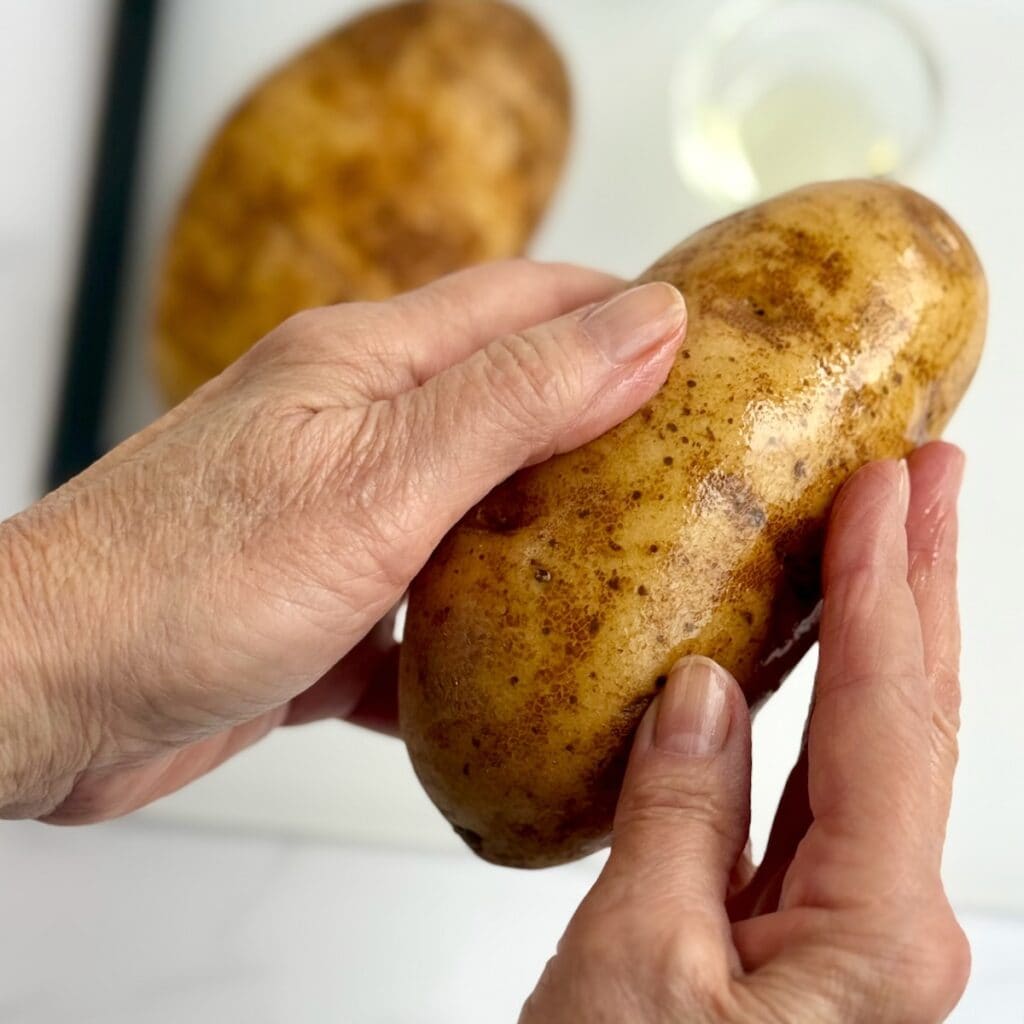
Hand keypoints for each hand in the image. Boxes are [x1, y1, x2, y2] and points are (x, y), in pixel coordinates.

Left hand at [0, 261, 686, 820]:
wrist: (40, 697)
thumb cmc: (181, 581)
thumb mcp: (380, 478)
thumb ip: (515, 399)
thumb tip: (645, 321)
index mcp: (367, 367)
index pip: (527, 301)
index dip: (623, 309)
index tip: (713, 343)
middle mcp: (354, 431)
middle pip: (507, 408)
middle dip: (603, 429)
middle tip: (695, 470)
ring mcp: (339, 520)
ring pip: (474, 516)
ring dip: (547, 540)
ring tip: (637, 574)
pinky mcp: (324, 610)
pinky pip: (427, 615)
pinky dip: (478, 642)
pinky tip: (526, 680)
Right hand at [523, 443, 968, 1023]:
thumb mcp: (631, 968)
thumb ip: (676, 818)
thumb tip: (700, 695)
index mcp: (870, 938)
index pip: (888, 719)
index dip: (888, 591)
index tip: (889, 488)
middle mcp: (883, 932)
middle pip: (915, 720)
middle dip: (926, 585)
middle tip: (933, 476)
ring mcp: (844, 933)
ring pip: (876, 751)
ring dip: (884, 635)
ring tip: (887, 539)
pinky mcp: (794, 932)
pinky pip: (821, 795)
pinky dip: (821, 712)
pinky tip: (808, 666)